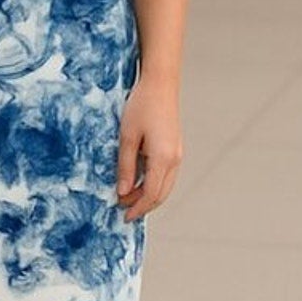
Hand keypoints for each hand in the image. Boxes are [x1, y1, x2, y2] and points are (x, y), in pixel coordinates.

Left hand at [116, 72, 182, 221]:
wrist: (160, 84)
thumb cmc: (141, 106)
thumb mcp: (126, 137)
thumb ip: (126, 167)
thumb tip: (123, 192)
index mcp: (163, 158)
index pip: (151, 194)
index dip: (137, 208)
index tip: (123, 216)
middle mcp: (175, 160)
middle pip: (161, 194)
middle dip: (143, 205)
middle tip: (123, 210)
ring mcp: (178, 154)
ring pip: (165, 186)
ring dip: (148, 195)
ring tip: (128, 197)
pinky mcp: (175, 149)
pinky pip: (166, 175)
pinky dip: (153, 183)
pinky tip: (139, 182)